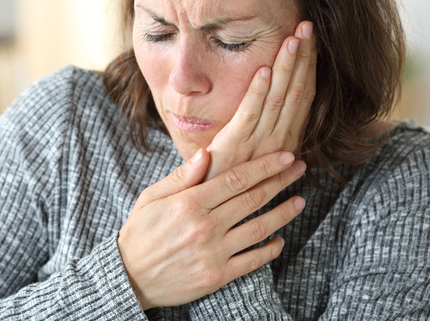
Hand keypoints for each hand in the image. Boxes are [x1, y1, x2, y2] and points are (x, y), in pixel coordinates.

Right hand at [117, 149, 305, 309]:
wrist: (130, 277)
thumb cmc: (140, 232)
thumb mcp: (152, 197)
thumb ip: (181, 176)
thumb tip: (207, 152)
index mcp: (189, 203)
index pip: (236, 179)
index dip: (265, 166)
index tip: (285, 156)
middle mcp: (205, 226)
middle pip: (253, 199)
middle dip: (280, 181)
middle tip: (300, 170)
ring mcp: (213, 252)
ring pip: (258, 228)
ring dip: (283, 213)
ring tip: (299, 201)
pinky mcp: (217, 275)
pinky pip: (252, 261)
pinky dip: (270, 250)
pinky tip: (280, 240)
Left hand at [205, 21, 316, 179]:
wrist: (212, 208)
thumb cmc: (231, 179)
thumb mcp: (257, 157)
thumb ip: (270, 138)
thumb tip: (290, 135)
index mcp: (286, 140)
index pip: (303, 96)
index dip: (309, 66)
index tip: (313, 40)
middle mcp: (279, 140)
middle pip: (296, 91)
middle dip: (303, 57)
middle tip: (308, 26)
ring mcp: (258, 143)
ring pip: (277, 98)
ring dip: (286, 67)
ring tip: (293, 38)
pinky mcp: (235, 145)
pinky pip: (250, 113)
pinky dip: (257, 91)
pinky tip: (263, 69)